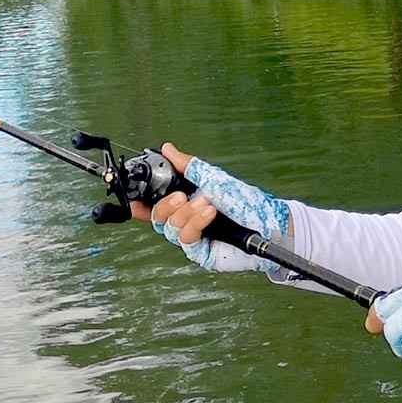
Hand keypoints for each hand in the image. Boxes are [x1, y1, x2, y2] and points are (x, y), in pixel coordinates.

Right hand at [147, 143, 288, 272]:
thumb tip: (168, 149)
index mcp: (185, 202)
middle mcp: (186, 221)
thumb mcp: (213, 177)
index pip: (155, 206)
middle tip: (182, 195)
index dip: (140, 205)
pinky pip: (186, 240)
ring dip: (187, 213)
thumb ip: (188, 166)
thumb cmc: (245, 200)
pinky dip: (195, 224)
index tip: (133, 200)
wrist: (268, 222)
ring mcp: (193, 238)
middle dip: (166, 205)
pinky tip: (209, 214)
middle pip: (157, 218)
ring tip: (208, 204)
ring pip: (170, 228)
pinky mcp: (200, 253)